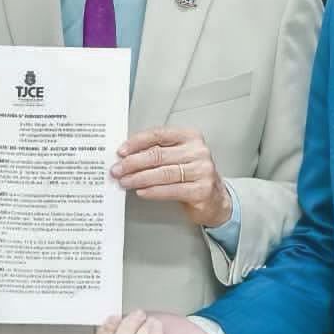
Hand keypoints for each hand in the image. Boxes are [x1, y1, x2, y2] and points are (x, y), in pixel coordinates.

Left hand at [110, 127, 229, 227]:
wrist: (215, 199)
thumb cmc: (192, 175)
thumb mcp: (178, 157)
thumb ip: (158, 151)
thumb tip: (127, 155)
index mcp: (190, 136)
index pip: (159, 134)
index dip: (137, 142)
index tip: (121, 151)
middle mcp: (198, 151)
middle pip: (158, 155)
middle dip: (133, 163)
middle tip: (118, 169)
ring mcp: (202, 170)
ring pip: (163, 173)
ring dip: (139, 178)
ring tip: (125, 181)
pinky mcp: (201, 190)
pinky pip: (171, 190)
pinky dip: (153, 191)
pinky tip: (141, 191)